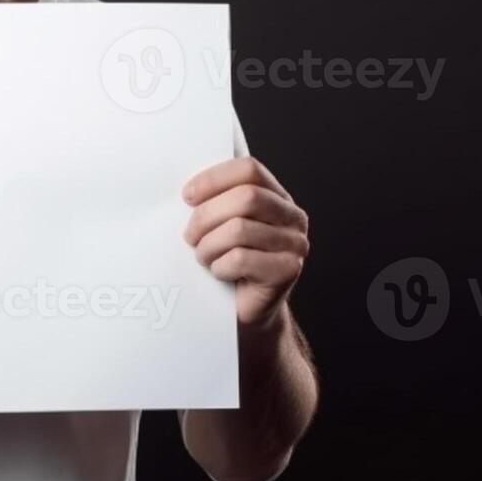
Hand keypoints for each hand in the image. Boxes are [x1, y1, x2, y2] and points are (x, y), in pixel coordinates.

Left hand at [182, 157, 308, 330]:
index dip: (214, 179)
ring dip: (209, 245)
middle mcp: (292, 217)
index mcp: (277, 196)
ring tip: (203, 256)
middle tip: (190, 235)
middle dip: (206, 216)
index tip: (187, 196)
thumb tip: (187, 190)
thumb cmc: (228, 263)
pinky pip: (242, 259)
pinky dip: (220, 266)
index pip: (249, 169)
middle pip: (245, 198)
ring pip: (239, 229)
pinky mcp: (287, 271)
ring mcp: (294, 244)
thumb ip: (216, 201)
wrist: (245, 311)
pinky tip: (219, 273)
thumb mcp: (223, 225)